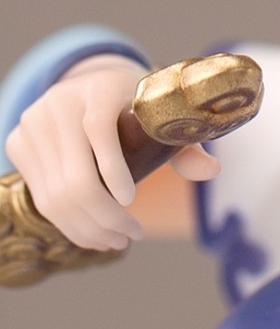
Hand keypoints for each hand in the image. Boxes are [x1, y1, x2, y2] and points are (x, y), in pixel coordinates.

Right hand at [4, 54, 217, 252]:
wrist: (90, 87)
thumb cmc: (136, 109)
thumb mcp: (162, 119)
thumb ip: (186, 145)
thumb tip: (211, 171)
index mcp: (98, 88)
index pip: (97, 128)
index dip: (113, 167)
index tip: (132, 202)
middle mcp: (59, 102)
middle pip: (76, 177)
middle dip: (107, 218)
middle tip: (132, 236)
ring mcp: (34, 123)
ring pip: (57, 196)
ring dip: (90, 229)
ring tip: (118, 241)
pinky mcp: (19, 143)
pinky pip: (43, 199)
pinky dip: (71, 226)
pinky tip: (96, 236)